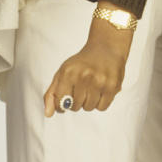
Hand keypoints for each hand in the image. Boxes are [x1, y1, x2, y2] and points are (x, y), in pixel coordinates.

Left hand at [43, 0, 133, 115]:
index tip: (67, 96)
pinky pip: (102, 107)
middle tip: (82, 87)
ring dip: (89, 101)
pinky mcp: (112, 86)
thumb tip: (48, 114)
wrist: (106, 47)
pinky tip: (101, 89)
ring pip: (88, 108)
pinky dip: (100, 102)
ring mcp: (99, 81)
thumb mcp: (62, 73)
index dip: (62, 104)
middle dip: (77, 100)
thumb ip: (51, 94)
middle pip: (75, 107)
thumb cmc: (82, 63)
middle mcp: (83, 76)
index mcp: (68, 72)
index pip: (60, 103)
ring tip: (92, 87)